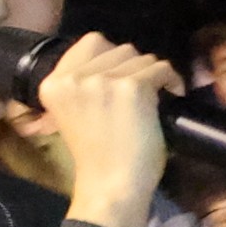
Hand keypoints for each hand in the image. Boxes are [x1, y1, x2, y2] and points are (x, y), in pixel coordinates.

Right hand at [37, 32, 175, 224]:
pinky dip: (172, 81)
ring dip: (153, 75)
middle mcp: (74, 77)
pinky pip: (162, 68)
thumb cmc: (96, 155)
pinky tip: (170, 97)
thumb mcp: (72, 112)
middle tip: (141, 92)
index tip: (122, 76)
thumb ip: (80, 85)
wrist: (110, 185)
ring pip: (142, 57)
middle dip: (135, 68)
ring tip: (154, 98)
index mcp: (53, 83)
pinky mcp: (132, 88)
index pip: (91, 42)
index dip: (113, 56)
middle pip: (120, 48)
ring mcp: (103, 81)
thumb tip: (109, 61)